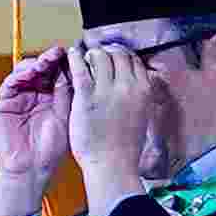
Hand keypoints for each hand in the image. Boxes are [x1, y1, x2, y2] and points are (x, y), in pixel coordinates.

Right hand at [0, 53, 69, 215]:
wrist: (31, 168)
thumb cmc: (51, 148)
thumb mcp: (65, 116)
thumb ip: (65, 93)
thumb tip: (72, 67)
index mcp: (51, 98)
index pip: (55, 74)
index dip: (62, 62)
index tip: (71, 53)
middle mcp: (34, 95)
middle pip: (40, 69)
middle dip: (49, 59)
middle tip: (57, 53)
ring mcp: (18, 98)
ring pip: (24, 72)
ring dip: (35, 64)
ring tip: (45, 62)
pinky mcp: (4, 103)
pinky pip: (10, 83)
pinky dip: (19, 74)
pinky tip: (31, 72)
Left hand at [66, 33, 179, 206]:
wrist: (112, 165)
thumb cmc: (125, 147)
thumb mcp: (142, 115)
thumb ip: (138, 96)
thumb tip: (134, 83)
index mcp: (144, 91)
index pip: (134, 60)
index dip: (121, 55)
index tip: (112, 56)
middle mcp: (128, 86)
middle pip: (118, 54)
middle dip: (106, 51)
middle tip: (96, 55)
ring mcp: (108, 90)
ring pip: (99, 56)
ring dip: (91, 54)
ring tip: (84, 58)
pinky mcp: (87, 96)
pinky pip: (80, 67)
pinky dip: (75, 57)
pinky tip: (71, 55)